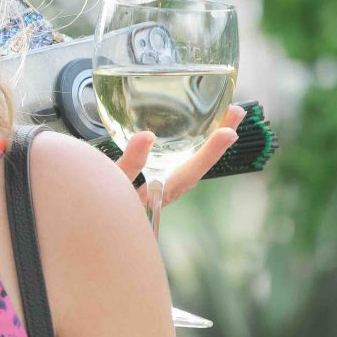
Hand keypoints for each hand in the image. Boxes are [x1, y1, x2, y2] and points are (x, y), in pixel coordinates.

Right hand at [114, 106, 242, 217]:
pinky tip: (197, 134)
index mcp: (161, 191)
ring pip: (196, 163)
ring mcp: (168, 185)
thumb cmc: (106, 205)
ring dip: (212, 140)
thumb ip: (129, 163)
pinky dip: (197, 145)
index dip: (211, 151)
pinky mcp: (162, 180)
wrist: (99, 224)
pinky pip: (186, 161)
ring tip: (228, 116)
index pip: (191, 171)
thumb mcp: (113, 183)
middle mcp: (169, 189)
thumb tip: (147, 136)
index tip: (229, 133)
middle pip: (201, 164)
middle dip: (220, 139)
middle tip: (237, 111)